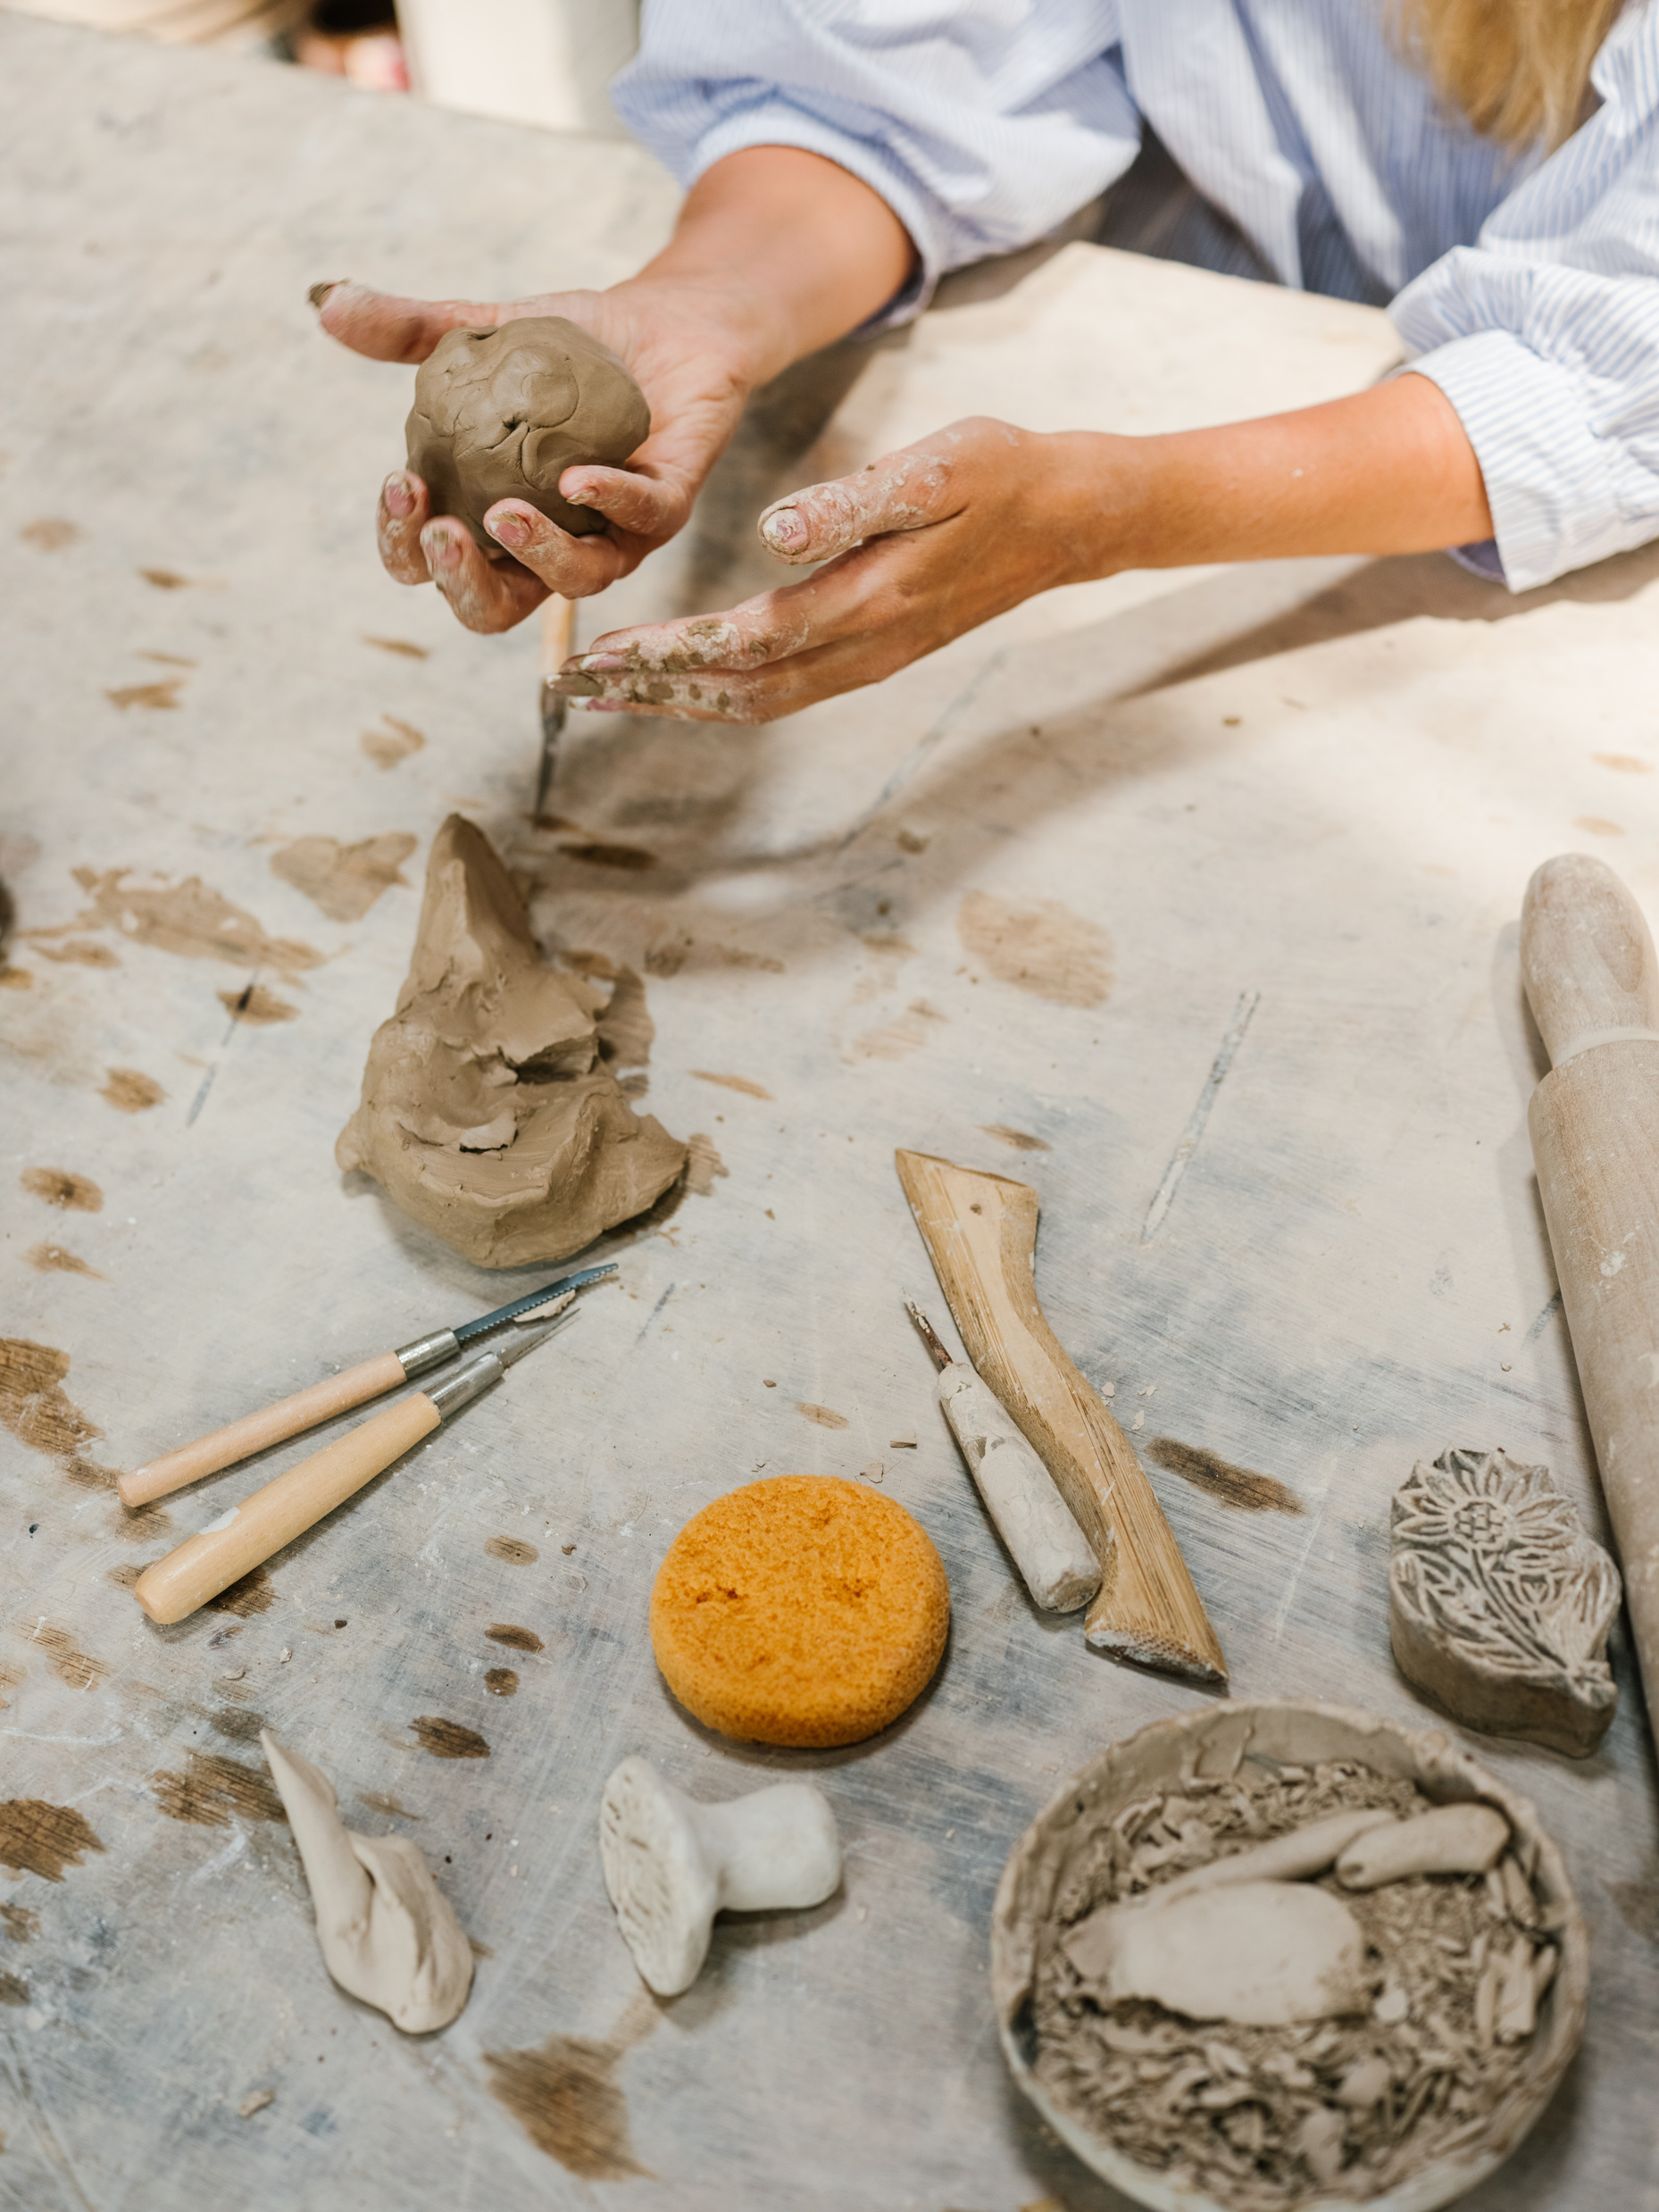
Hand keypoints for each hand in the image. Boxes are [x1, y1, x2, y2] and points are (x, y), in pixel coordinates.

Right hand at [317, 277, 756, 632]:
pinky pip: (641, 521)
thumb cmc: (573, 346)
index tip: (399, 487)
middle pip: (493, 606)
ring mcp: (612, 533)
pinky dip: (609, 503)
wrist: (666, 320)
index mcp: (489, 518)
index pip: (431, 563)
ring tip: (504, 514)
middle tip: (442, 533)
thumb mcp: (483, 333)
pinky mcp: (668, 504)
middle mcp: (549, 543)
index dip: (406, 545)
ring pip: (574, 580)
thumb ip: (410, 332)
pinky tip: (577, 481)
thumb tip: (327, 304)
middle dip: (461, 581)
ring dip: (535, 554)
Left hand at [550, 374, 1497, 718]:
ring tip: (609, 693)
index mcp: (869, 600)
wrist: (1074, 516)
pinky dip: (723, 690)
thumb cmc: (1005, 474)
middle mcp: (864, 646)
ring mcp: (870, 658)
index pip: (747, 642)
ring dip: (681, 701)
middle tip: (572, 685)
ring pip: (759, 700)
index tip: (599, 652)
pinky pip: (784, 688)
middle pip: (739, 692)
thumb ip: (857, 501)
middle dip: (653, 692)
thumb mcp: (941, 464)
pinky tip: (687, 678)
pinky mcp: (875, 650)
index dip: (667, 655)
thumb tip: (778, 533)